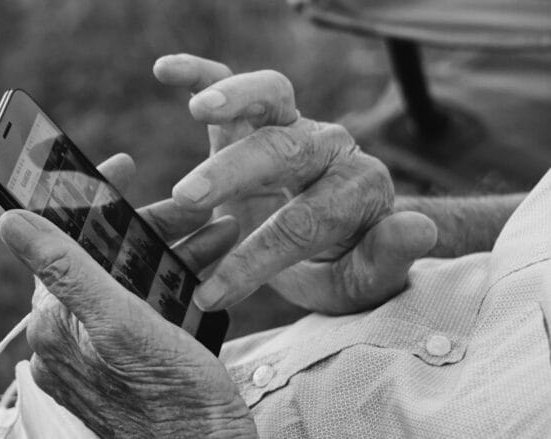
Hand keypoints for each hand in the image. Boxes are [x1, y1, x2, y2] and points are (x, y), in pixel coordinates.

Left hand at [0, 154, 257, 438]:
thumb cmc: (172, 398)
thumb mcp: (120, 323)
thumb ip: (65, 269)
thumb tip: (8, 220)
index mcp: (57, 320)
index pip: (61, 238)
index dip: (88, 196)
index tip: (121, 166)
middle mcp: (70, 334)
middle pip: (103, 256)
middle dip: (151, 226)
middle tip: (194, 211)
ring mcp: (98, 348)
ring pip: (130, 277)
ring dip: (173, 249)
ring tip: (216, 234)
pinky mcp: (125, 359)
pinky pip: (145, 305)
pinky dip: (175, 281)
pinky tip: (206, 271)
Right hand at [154, 54, 437, 313]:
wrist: (336, 235)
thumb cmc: (343, 264)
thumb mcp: (366, 280)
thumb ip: (389, 257)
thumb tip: (418, 228)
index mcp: (358, 188)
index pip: (305, 220)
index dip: (257, 258)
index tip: (213, 293)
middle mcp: (328, 147)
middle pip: (284, 150)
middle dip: (236, 173)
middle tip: (191, 197)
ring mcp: (293, 124)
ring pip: (270, 95)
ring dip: (235, 97)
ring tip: (200, 108)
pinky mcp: (259, 116)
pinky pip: (233, 81)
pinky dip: (202, 72)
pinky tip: (168, 70)